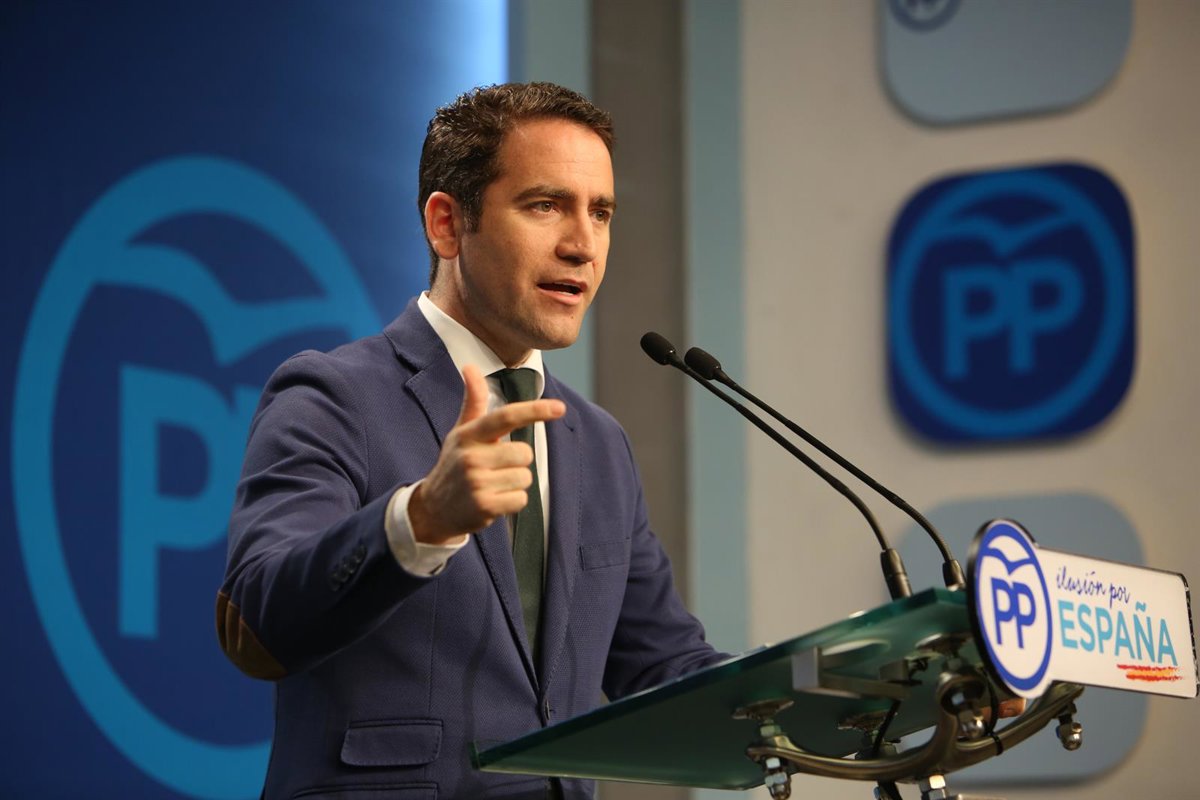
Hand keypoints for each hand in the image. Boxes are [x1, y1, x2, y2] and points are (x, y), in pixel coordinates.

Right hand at [409, 364, 564, 544]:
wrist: (433, 509)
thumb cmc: (455, 465)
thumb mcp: (461, 432)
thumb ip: (474, 402)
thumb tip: (470, 367)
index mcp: (469, 435)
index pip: (505, 416)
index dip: (534, 410)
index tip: (559, 407)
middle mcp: (471, 457)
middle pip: (525, 452)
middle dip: (519, 462)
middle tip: (497, 468)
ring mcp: (476, 483)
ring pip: (525, 477)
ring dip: (515, 483)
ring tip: (492, 485)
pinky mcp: (484, 507)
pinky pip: (520, 500)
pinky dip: (512, 502)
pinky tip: (493, 501)